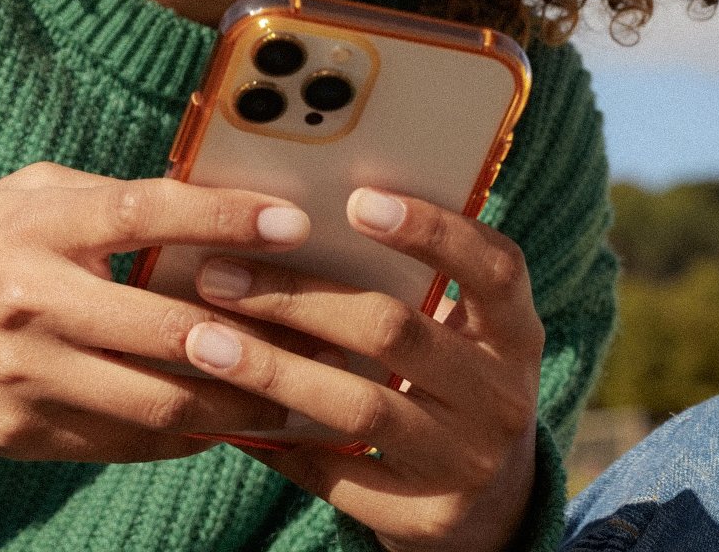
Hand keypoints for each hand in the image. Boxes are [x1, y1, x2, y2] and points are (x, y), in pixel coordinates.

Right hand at [0, 162, 312, 462]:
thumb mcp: (18, 198)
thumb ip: (103, 197)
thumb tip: (200, 200)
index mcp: (36, 228)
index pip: (141, 212)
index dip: (222, 215)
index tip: (292, 219)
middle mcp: (33, 303)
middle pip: (164, 327)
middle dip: (253, 337)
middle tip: (322, 338)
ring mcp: (28, 378)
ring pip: (157, 402)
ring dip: (235, 402)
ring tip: (295, 394)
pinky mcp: (23, 435)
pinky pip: (124, 444)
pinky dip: (185, 438)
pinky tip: (230, 426)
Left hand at [182, 187, 544, 551]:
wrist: (491, 504)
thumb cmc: (449, 382)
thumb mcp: (460, 334)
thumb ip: (409, 284)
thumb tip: (289, 216)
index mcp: (515, 333)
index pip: (494, 269)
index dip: (433, 231)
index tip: (356, 200)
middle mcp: (502, 397)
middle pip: (394, 332)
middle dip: (297, 298)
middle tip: (218, 275)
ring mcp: (467, 463)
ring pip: (358, 406)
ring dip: (272, 369)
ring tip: (203, 342)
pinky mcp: (427, 518)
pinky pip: (336, 475)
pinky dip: (276, 441)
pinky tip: (222, 413)